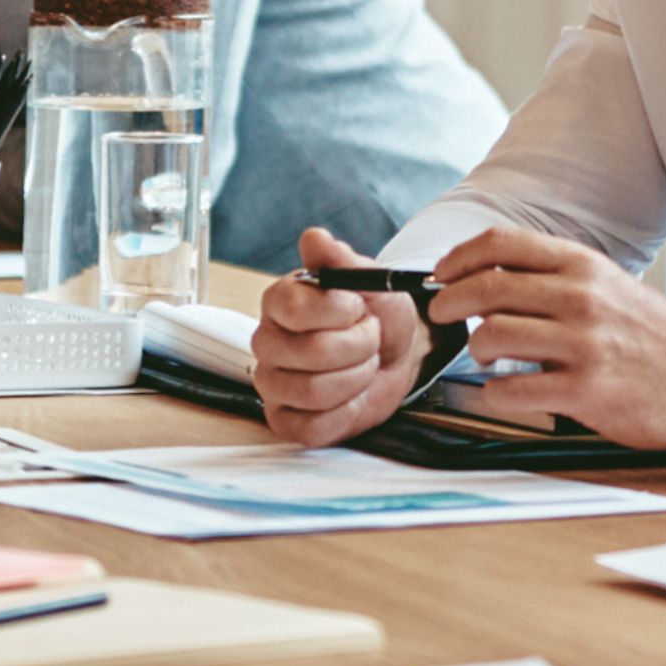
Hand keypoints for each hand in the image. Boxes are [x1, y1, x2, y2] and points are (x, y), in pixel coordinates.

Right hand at [252, 229, 427, 448]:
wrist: (398, 353)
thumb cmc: (377, 314)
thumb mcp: (370, 279)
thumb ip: (341, 260)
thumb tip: (314, 238)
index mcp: (279, 301)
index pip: (296, 309)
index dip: (340, 311)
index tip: (358, 307)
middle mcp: (267, 342)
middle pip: (311, 353)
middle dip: (359, 346)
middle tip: (370, 339)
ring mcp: (272, 384)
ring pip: (314, 392)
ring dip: (357, 378)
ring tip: (363, 365)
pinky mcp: (285, 420)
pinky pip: (312, 427)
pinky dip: (345, 413)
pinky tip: (351, 396)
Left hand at [431, 228, 665, 451]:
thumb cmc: (650, 334)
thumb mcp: (607, 284)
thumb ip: (554, 277)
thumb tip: (487, 278)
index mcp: (583, 265)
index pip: (501, 244)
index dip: (458, 258)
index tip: (441, 275)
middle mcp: (581, 298)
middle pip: (485, 288)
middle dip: (449, 303)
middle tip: (442, 316)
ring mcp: (582, 344)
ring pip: (491, 336)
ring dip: (475, 349)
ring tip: (486, 356)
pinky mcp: (584, 391)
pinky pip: (510, 390)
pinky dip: (495, 393)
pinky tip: (506, 391)